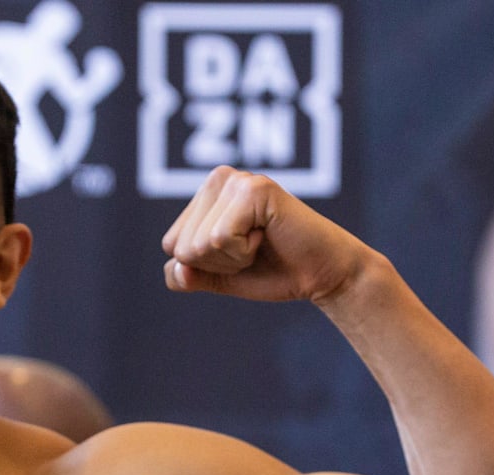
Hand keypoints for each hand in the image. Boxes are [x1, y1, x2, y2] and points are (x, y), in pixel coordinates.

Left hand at [161, 166, 373, 302]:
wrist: (322, 274)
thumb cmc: (273, 270)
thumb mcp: (219, 276)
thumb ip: (187, 275)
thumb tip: (177, 269)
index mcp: (205, 196)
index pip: (171, 245)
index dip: (204, 265)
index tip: (239, 254)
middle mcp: (217, 179)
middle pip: (181, 246)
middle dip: (217, 262)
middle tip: (254, 249)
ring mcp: (235, 180)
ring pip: (198, 245)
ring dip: (233, 258)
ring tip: (262, 242)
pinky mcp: (254, 189)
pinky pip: (219, 239)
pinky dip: (243, 252)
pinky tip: (268, 235)